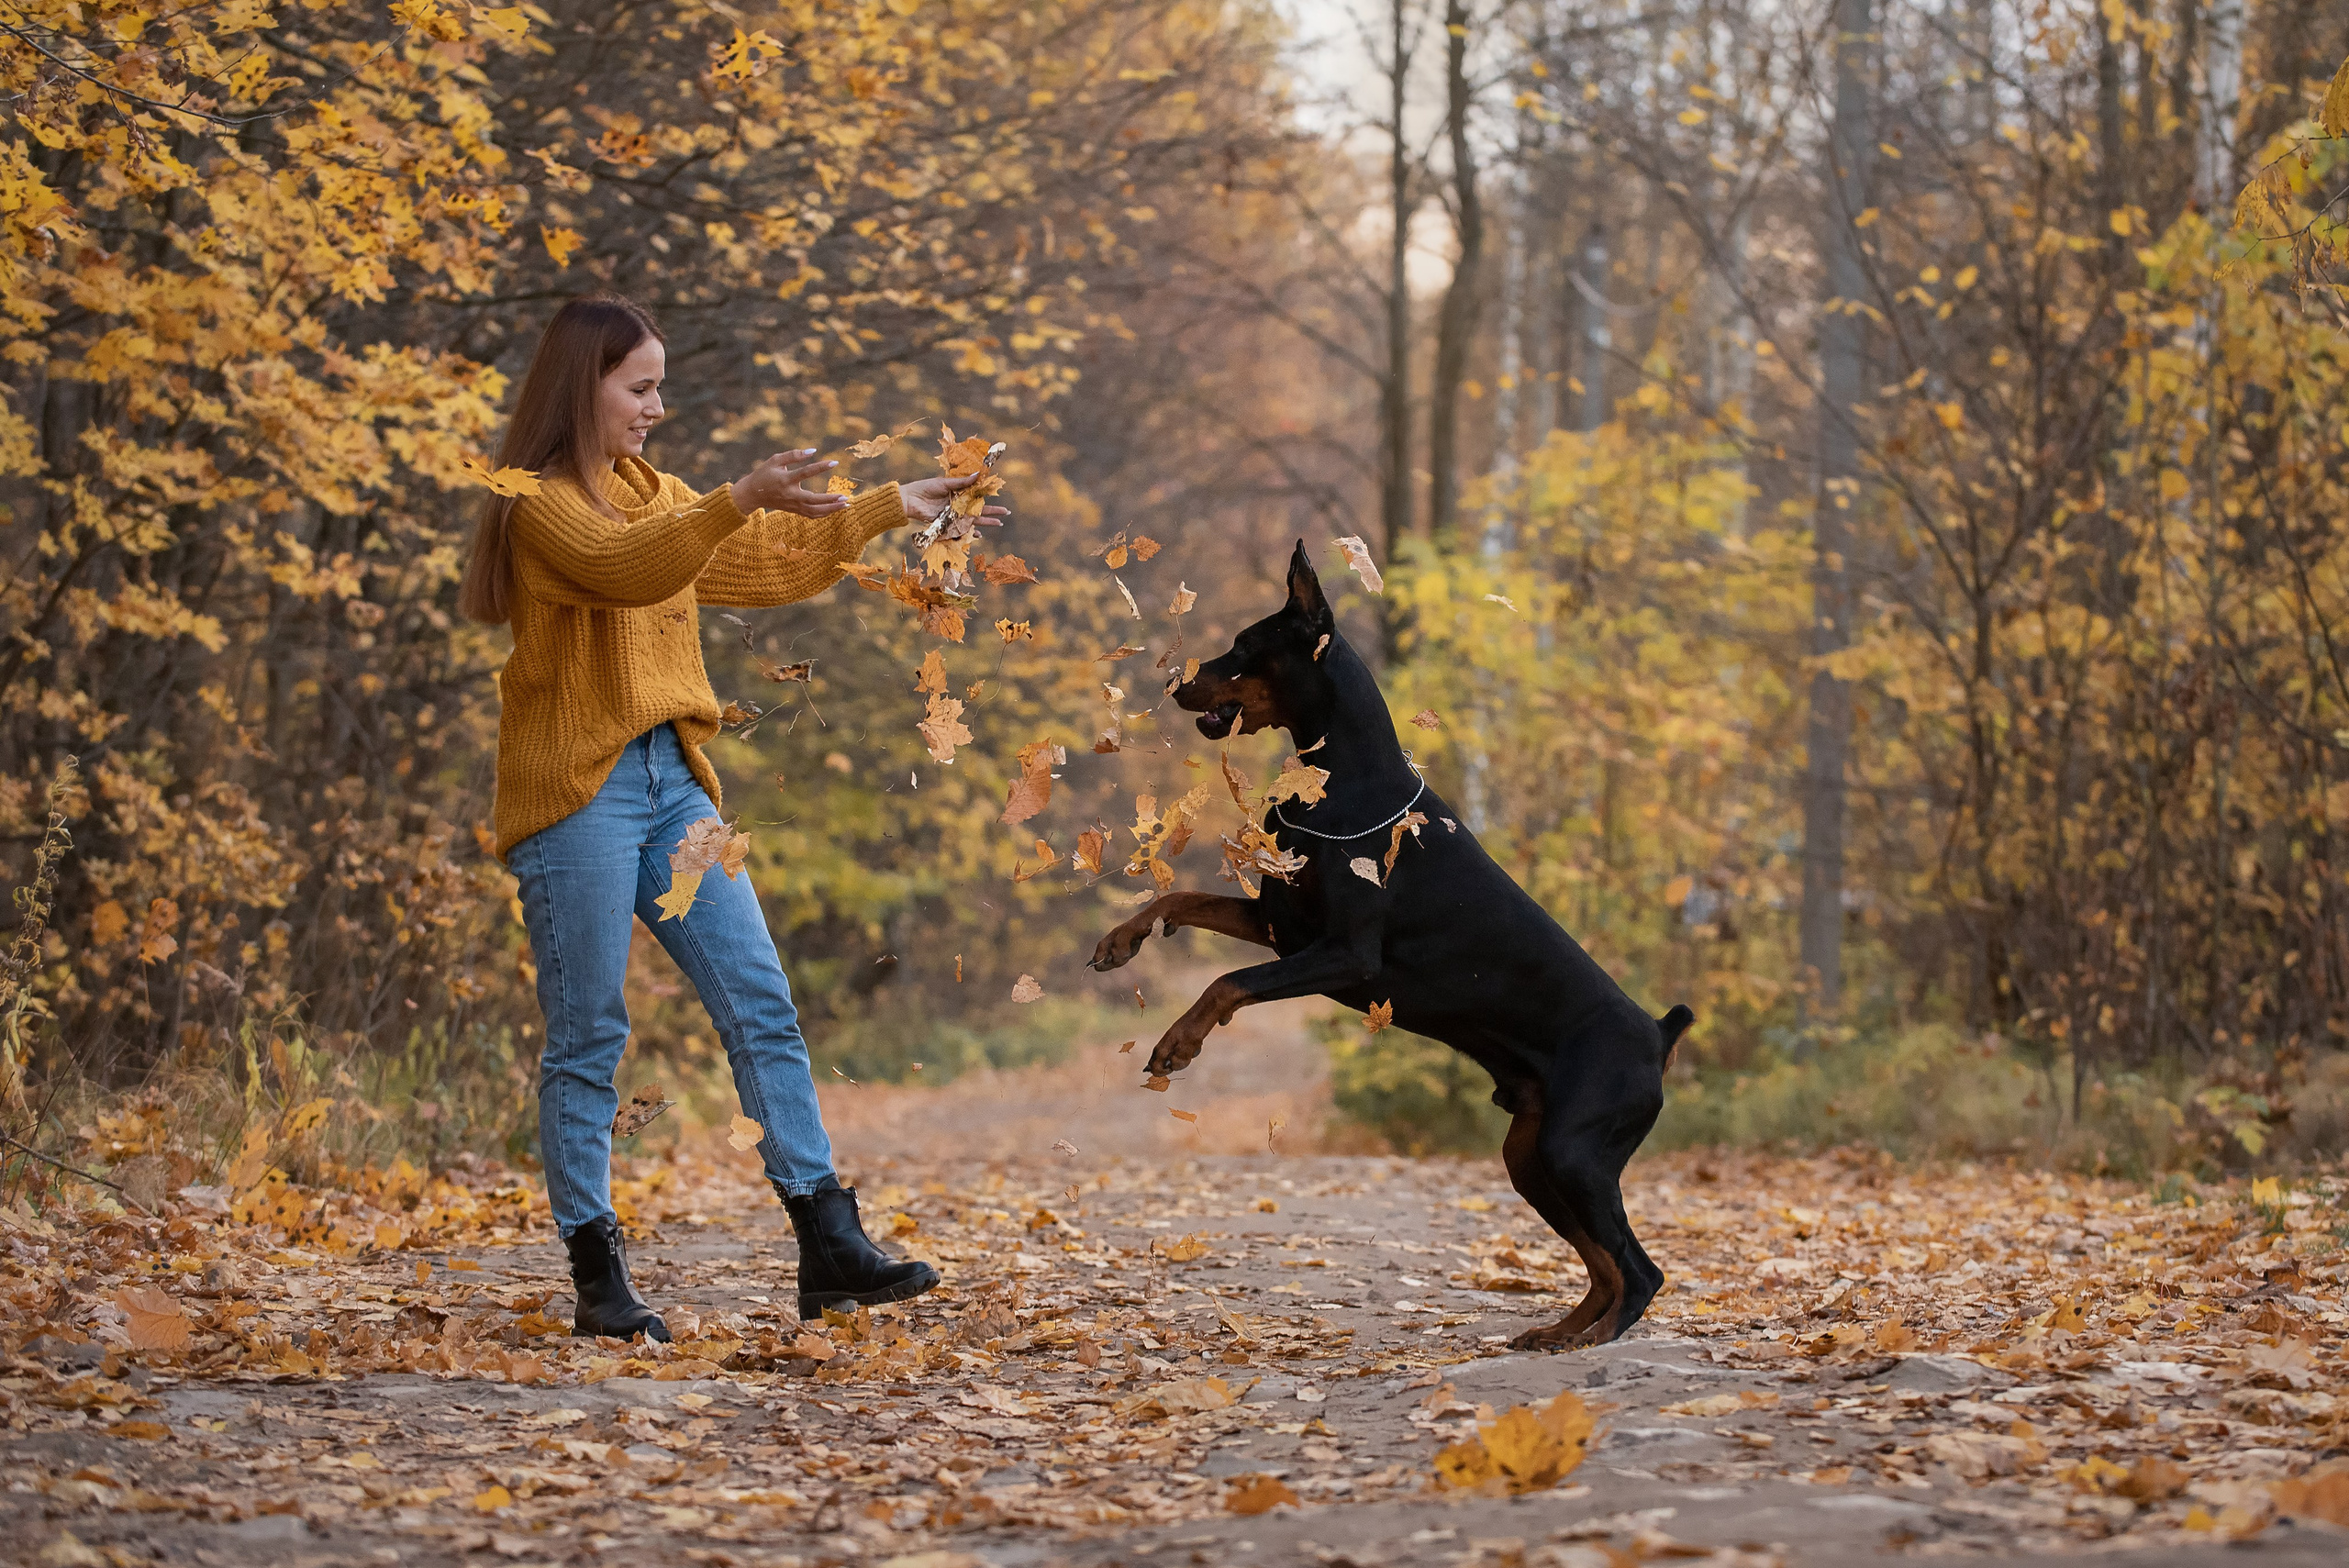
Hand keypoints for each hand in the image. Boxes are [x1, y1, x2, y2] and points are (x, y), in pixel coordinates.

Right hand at [733, 450, 847, 517]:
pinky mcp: (794, 510)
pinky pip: (811, 514)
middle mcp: (790, 494)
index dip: (820, 466)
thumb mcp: (776, 460)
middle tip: (845, 496)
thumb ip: (794, 455)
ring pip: (814, 511)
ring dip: (831, 509)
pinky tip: (835, 509)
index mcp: (785, 480)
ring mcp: (793, 505)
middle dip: (830, 499)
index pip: (806, 473)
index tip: (835, 462)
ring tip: (846, 504)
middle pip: (813, 500)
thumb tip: (813, 450)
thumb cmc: (764, 474)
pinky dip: (824, 513)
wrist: (752, 494)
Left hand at [900, 473, 1009, 526]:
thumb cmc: (925, 488)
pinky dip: (969, 532)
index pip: (976, 496)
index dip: (987, 496)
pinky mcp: (947, 524)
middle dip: (992, 512)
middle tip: (1005, 513)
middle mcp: (957, 505)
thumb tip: (978, 475)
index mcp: (958, 494)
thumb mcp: (945, 483)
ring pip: (972, 520)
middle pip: (978, 509)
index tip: (998, 495)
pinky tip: (979, 535)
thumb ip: (961, 482)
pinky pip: (960, 529)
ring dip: (985, 522)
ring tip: (998, 524)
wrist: (910, 500)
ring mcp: (953, 515)